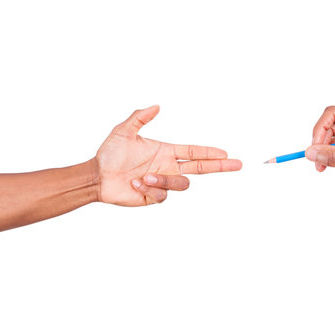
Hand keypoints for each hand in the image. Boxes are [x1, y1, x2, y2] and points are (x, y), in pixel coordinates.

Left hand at [95, 105, 241, 205]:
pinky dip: (150, 189)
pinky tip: (135, 185)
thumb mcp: (123, 131)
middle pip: (201, 168)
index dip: (209, 152)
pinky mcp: (155, 196)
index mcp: (166, 152)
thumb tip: (157, 106)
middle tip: (237, 164)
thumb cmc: (109, 154)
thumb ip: (140, 117)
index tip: (225, 153)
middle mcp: (168, 167)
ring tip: (143, 177)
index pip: (194, 152)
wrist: (97, 177)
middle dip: (220, 166)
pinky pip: (163, 195)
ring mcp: (163, 183)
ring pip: (181, 184)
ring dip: (164, 180)